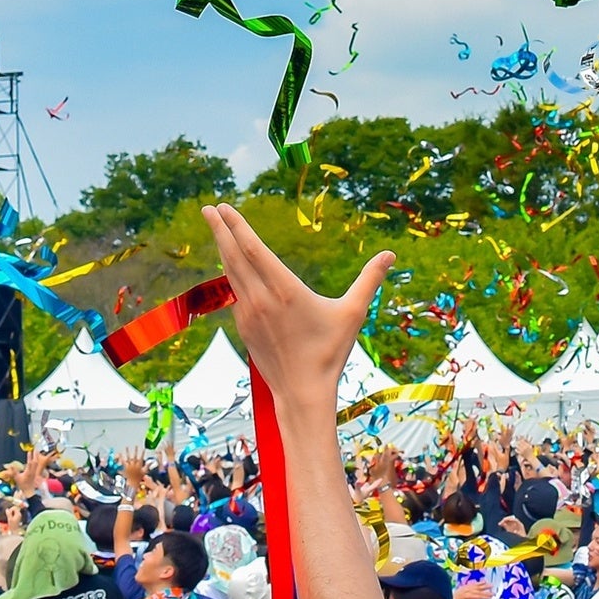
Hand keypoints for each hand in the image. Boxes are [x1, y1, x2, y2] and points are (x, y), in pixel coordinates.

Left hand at [205, 203, 387, 411]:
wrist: (302, 392)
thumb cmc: (330, 353)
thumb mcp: (353, 313)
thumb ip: (369, 281)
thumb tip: (390, 255)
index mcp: (284, 290)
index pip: (253, 249)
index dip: (236, 226)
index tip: (223, 207)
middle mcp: (261, 298)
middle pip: (234, 256)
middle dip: (220, 230)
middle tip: (208, 208)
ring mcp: (248, 314)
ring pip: (230, 274)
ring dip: (223, 249)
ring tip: (216, 230)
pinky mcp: (243, 327)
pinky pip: (234, 294)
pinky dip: (230, 274)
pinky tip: (230, 266)